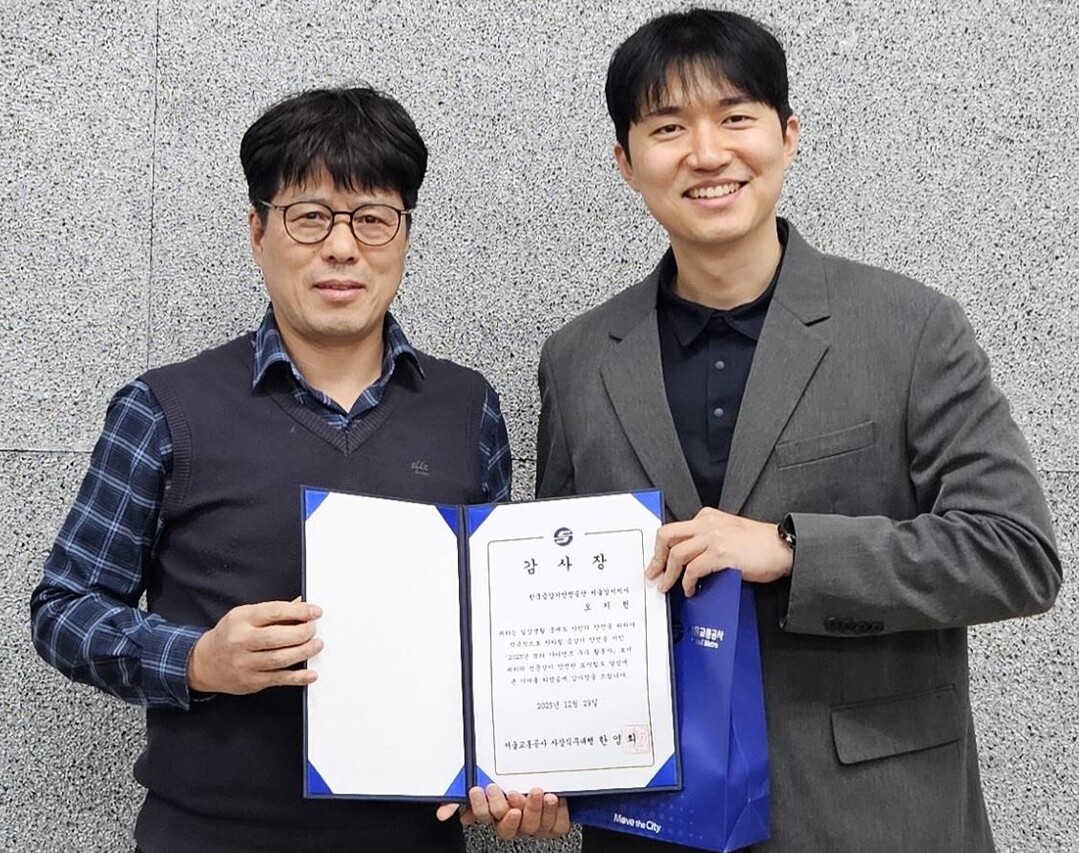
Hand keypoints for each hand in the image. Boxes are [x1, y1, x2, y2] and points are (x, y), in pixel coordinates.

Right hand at [187, 598, 322, 693]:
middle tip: (314, 630)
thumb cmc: (229, 635)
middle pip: (278, 637)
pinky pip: (278, 679)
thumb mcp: (245, 616)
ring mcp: (244, 663)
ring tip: (316, 645)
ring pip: (280, 659)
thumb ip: (274, 611)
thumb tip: (302, 604)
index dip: (299, 611)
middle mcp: (241, 641)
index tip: (315, 612)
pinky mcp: (250, 681)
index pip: (275, 612)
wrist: (203, 662)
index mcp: (241, 619)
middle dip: (303, 633)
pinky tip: (310, 674)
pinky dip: (297, 677)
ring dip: (304, 652)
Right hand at [436, 784, 569, 838]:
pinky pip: (557, 824)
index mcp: (498, 815)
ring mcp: (535, 826)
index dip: (483, 807)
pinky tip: (555, 798)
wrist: (551, 783)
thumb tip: (442, 813)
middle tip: (511, 791)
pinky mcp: (555, 825)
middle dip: (510, 807)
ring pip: (534, 825)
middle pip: (508, 824)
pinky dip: (557, 812)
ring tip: (538, 792)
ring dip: (535, 809)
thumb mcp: (489, 786)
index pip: (485, 817)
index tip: (481, 790)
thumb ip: (463, 799)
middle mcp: (516, 823)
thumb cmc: (516, 783)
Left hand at [646, 507, 792, 595]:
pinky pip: (693, 569)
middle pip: (667, 536)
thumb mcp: (729, 532)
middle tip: (653, 574)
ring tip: (667, 587)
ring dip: (669, 574)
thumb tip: (688, 562)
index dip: (661, 548)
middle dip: (657, 557)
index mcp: (707, 517)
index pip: (674, 529)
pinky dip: (687, 582)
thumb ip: (707, 540)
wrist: (783, 547)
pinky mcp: (721, 554)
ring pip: (676, 554)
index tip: (656, 562)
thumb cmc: (760, 544)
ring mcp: (713, 538)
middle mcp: (707, 524)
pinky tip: (690, 590)